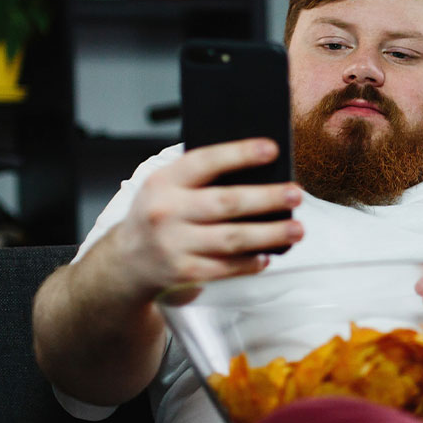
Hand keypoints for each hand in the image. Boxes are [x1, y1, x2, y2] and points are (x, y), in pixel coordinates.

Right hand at [109, 138, 302, 295]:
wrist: (126, 261)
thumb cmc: (160, 215)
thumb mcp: (167, 188)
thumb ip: (201, 178)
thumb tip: (259, 173)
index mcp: (164, 182)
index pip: (205, 161)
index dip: (240, 154)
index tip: (272, 149)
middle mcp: (166, 212)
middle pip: (226, 203)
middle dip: (266, 198)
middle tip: (296, 194)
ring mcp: (174, 245)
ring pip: (232, 239)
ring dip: (270, 234)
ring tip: (297, 229)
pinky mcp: (184, 273)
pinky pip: (226, 268)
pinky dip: (251, 262)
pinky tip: (268, 255)